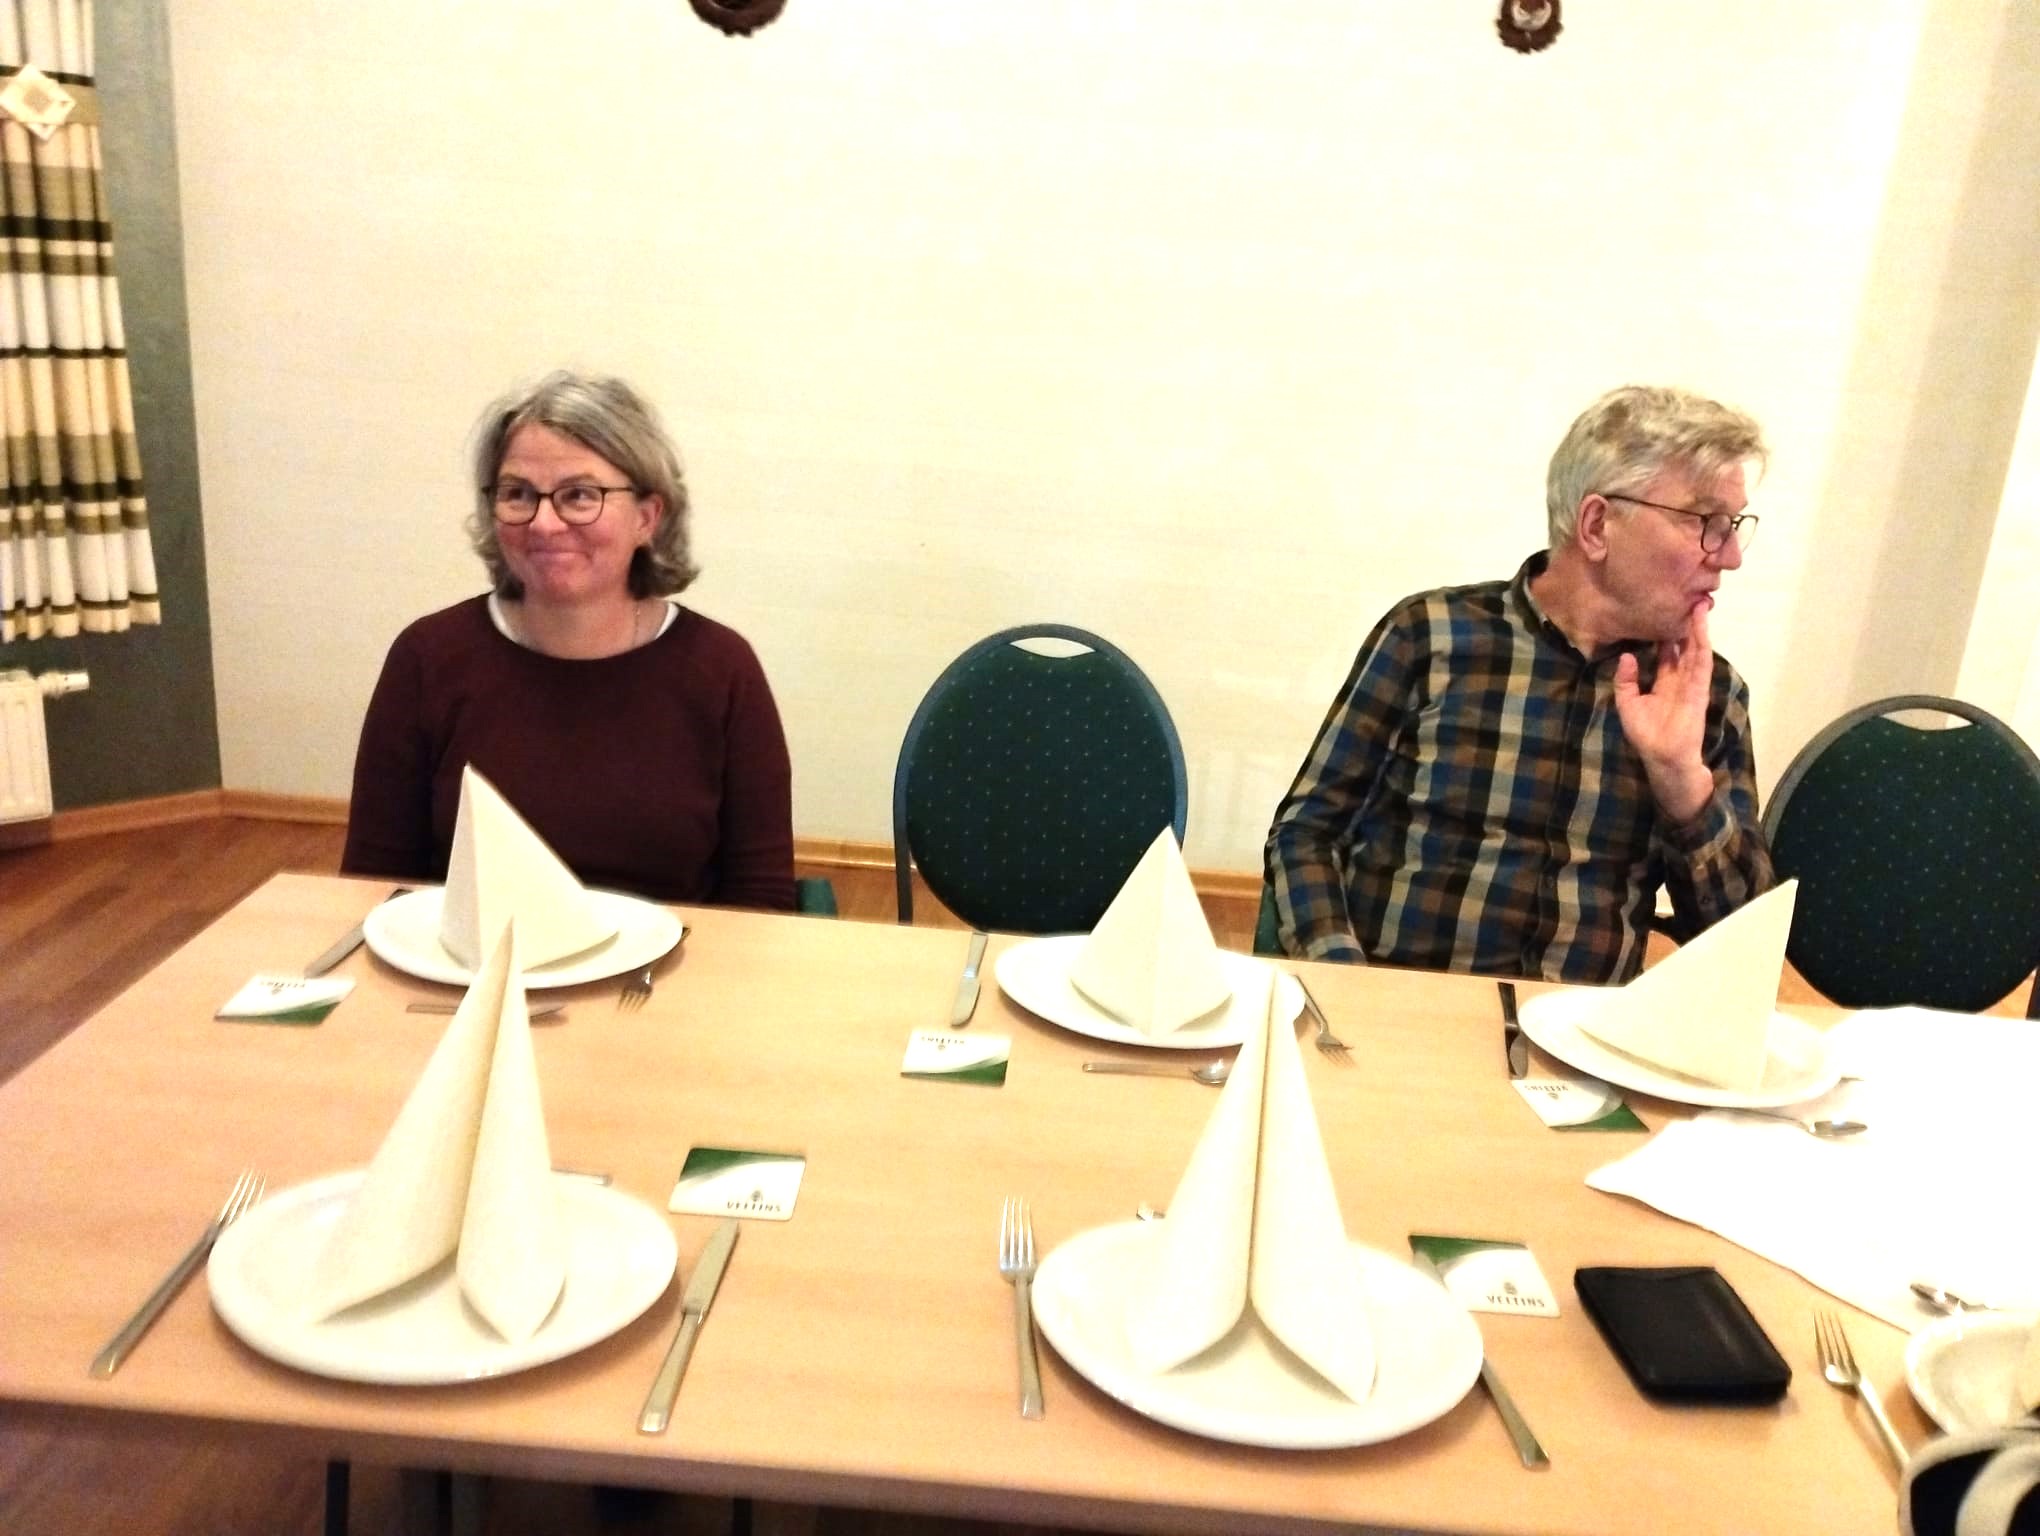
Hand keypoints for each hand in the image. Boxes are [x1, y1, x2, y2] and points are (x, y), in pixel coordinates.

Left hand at [1614, 604, 1715, 821]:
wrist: (1664, 756)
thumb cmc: (1647, 734)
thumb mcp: (1628, 704)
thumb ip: (1626, 681)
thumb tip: (1627, 656)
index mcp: (1663, 682)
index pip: (1665, 652)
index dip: (1665, 633)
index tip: (1664, 612)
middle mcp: (1679, 678)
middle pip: (1684, 646)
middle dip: (1686, 624)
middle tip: (1687, 599)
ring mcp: (1691, 682)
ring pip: (1695, 649)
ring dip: (1698, 628)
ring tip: (1699, 604)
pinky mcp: (1699, 688)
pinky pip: (1701, 662)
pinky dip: (1701, 644)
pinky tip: (1700, 628)